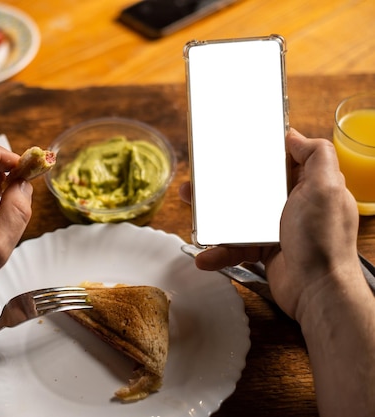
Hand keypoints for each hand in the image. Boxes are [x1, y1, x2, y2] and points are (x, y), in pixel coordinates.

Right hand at [180, 128, 360, 318]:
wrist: (318, 291)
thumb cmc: (324, 240)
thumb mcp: (326, 188)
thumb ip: (317, 154)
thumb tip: (294, 136)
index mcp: (308, 185)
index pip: (280, 161)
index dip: (257, 153)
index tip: (233, 146)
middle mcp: (292, 205)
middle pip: (250, 188)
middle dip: (222, 186)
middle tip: (199, 182)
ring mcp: (276, 229)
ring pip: (237, 217)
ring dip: (211, 219)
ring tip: (192, 217)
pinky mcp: (263, 251)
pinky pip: (235, 247)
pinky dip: (218, 252)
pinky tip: (205, 256)